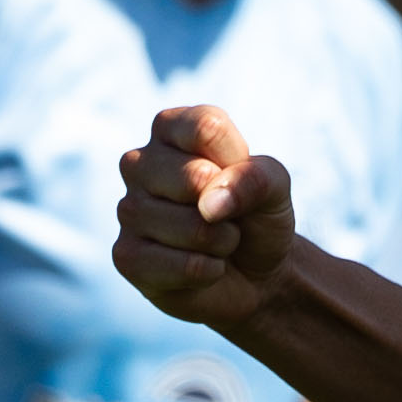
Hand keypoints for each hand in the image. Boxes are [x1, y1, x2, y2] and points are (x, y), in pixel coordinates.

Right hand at [115, 105, 297, 326]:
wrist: (254, 272)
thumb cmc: (256, 215)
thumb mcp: (274, 186)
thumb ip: (255, 178)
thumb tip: (208, 205)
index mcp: (170, 129)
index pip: (206, 129)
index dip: (238, 160)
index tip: (239, 175)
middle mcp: (139, 164)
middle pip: (195, 177)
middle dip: (230, 207)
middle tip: (227, 215)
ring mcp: (128, 210)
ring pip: (191, 227)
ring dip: (222, 242)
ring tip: (217, 241)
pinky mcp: (126, 257)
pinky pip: (182, 266)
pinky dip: (209, 271)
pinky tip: (203, 267)